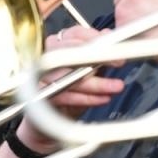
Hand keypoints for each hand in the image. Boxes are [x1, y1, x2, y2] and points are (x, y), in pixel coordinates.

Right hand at [14, 23, 124, 153]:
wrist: (46, 123)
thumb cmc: (67, 93)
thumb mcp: (86, 70)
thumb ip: (95, 52)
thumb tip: (108, 34)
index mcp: (58, 44)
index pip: (76, 33)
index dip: (97, 38)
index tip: (116, 47)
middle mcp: (46, 56)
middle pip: (70, 51)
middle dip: (98, 58)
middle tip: (118, 62)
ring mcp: (40, 75)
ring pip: (70, 75)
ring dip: (96, 83)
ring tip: (114, 86)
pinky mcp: (40, 95)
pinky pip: (65, 95)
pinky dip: (86, 99)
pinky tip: (101, 99)